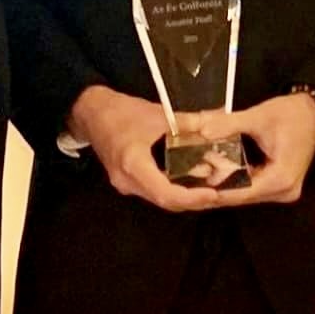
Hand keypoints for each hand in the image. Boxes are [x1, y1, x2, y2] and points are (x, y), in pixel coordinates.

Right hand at [67, 86, 218, 212]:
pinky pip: (154, 192)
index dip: (191, 197)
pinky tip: (192, 183)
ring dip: (186, 197)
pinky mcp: (127, 183)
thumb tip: (222, 119)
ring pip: (160, 199)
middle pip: (166, 201)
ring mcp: (125, 185)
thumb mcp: (159, 114)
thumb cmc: (123, 112)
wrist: (92, 113)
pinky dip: (175, 190)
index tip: (214, 194)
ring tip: (212, 190)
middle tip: (221, 195)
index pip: (165, 193)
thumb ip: (191, 122)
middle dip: (194, 200)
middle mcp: (128, 182)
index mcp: (134, 164)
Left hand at [188, 93, 314, 205]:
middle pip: (242, 195)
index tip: (192, 188)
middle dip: (216, 188)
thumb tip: (203, 131)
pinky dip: (235, 180)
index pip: (241, 191)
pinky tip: (217, 172)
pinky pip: (253, 187)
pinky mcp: (280, 185)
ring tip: (199, 176)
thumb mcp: (259, 116)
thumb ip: (229, 124)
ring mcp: (283, 190)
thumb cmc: (293, 114)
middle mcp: (283, 191)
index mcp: (281, 178)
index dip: (215, 190)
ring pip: (246, 193)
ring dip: (224, 184)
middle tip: (189, 181)